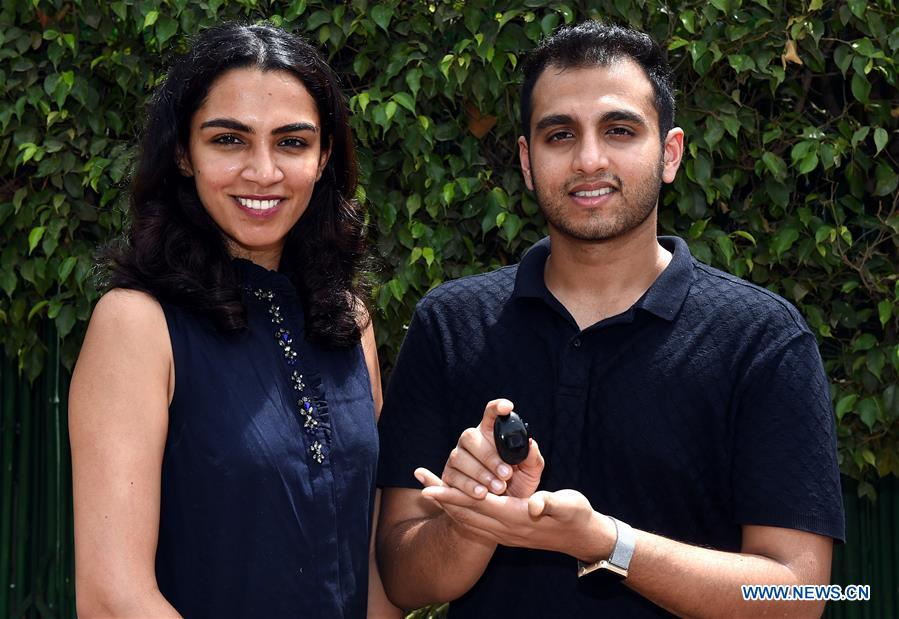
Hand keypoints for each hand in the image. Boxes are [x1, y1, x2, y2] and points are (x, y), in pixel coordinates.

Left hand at [415, 469, 613, 561]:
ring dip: (447, 504)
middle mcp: (505, 529)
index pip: (476, 505)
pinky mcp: (507, 532)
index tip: (429, 489)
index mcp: (515, 518)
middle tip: (419, 481)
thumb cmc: (576, 515)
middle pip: (465, 513)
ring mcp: (504, 533)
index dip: (451, 496)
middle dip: (441, 498)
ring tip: (427, 488)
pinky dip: (460, 511)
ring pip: (467, 519)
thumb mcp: (568, 505)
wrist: (584, 538)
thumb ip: (550, 503)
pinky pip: (475, 522)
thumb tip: (535, 503)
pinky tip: (453, 502)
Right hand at [422, 398, 543, 499]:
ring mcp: (457, 457)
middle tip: (506, 474)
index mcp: (492, 434)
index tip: (507, 407)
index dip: (496, 408)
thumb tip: (531, 443)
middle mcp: (472, 442)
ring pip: (459, 457)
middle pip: (470, 436)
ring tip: (498, 488)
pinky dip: (468, 486)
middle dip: (488, 456)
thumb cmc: (517, 486)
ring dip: (480, 473)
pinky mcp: (449, 476)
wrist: (501, 513)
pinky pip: (453, 477)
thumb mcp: (531, 474)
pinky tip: (481, 494)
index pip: (491, 414)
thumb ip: (533, 458)